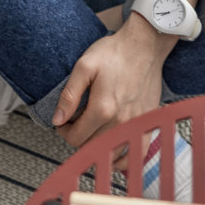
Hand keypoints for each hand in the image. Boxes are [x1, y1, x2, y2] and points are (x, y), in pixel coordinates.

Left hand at [53, 17, 174, 148]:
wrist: (145, 45)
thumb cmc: (114, 53)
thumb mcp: (84, 66)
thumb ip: (69, 95)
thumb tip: (57, 120)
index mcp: (102, 108)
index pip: (75, 138)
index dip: (64, 131)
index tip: (64, 121)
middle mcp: (120, 121)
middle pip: (91, 147)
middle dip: (78, 138)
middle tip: (76, 122)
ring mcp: (136, 123)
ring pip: (111, 154)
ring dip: (97, 148)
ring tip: (92, 132)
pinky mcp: (147, 122)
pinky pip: (137, 153)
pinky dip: (124, 160)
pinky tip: (114, 153)